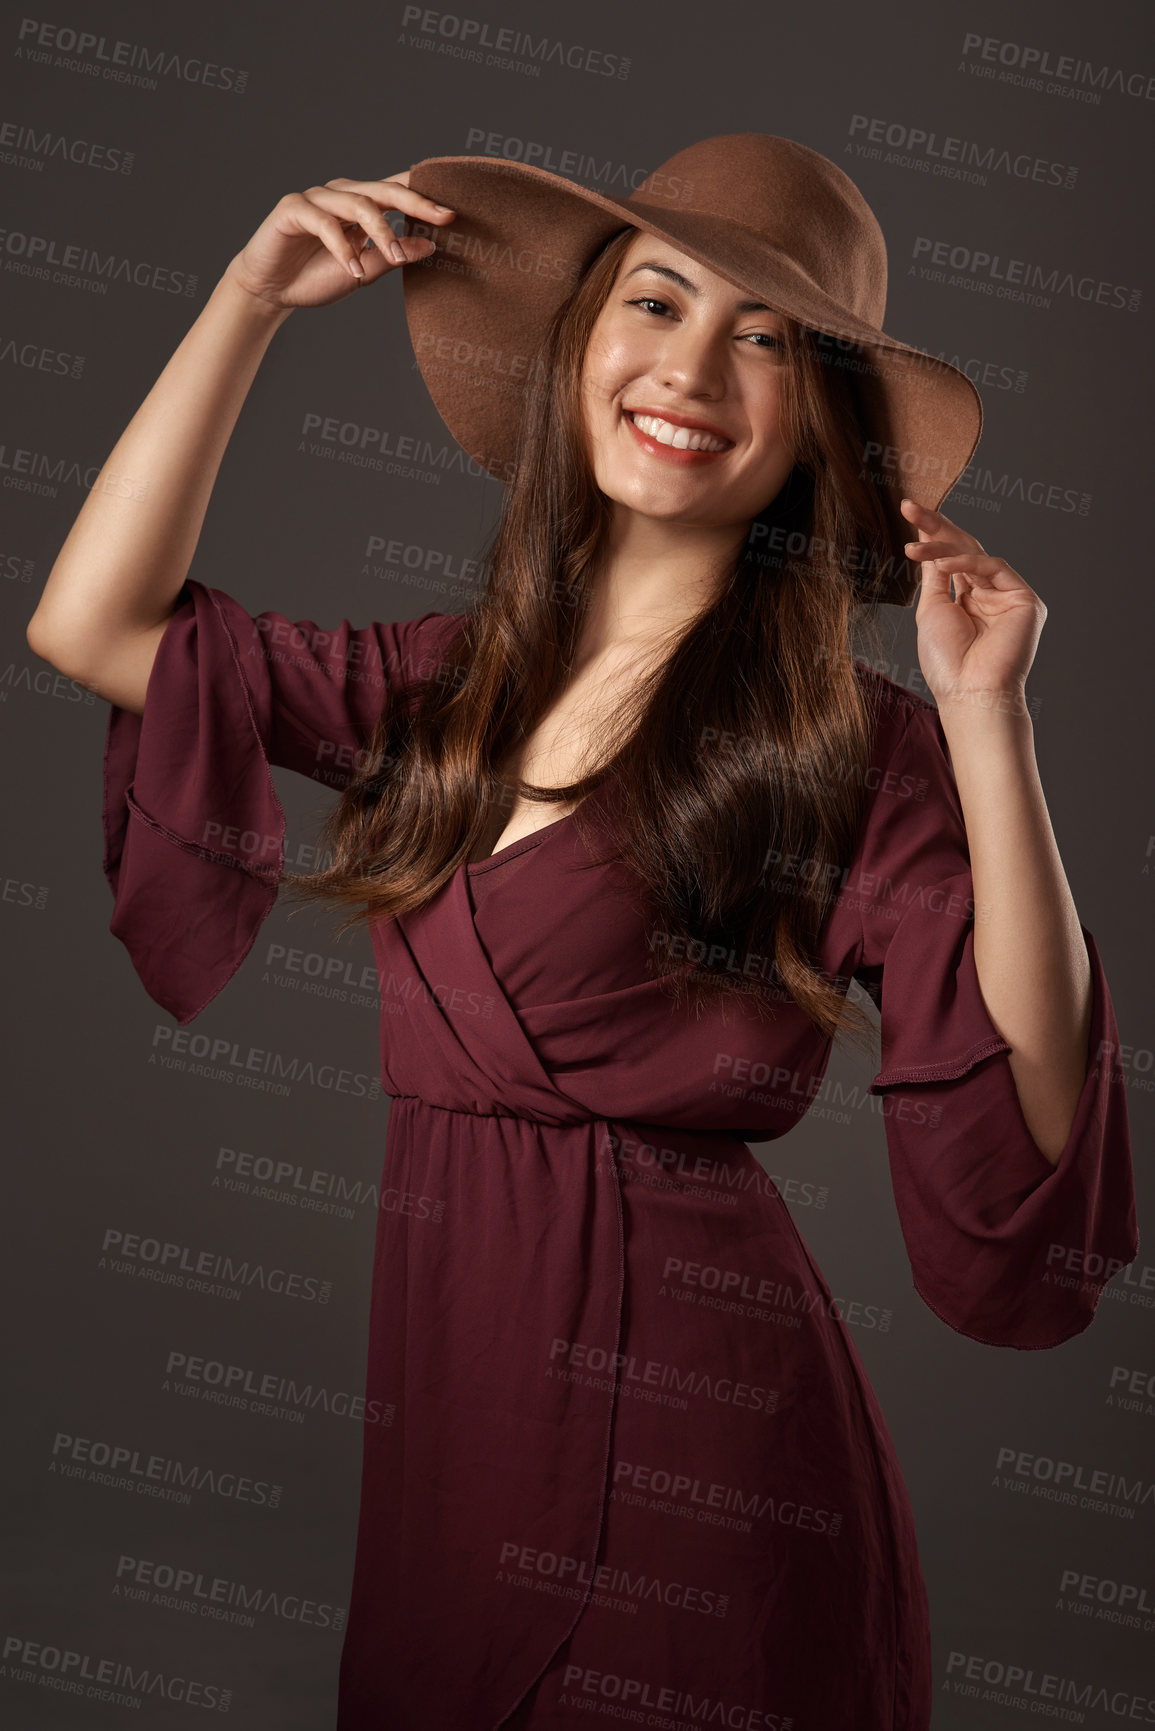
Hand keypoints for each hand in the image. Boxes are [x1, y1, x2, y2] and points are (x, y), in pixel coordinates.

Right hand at [224, 171, 455, 311]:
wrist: (272, 290)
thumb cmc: (317, 277)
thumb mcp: (364, 272)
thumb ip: (393, 256)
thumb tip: (431, 245)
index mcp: (361, 205)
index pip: (397, 192)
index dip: (425, 198)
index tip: (455, 214)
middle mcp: (341, 195)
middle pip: (384, 190)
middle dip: (416, 204)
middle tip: (442, 218)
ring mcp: (317, 199)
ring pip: (358, 203)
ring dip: (380, 231)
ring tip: (395, 257)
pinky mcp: (292, 208)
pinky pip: (323, 222)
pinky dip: (341, 246)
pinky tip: (352, 270)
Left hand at [902, 498, 1045, 720]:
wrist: (969, 692)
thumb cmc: (947, 662)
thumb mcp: (932, 609)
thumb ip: (935, 574)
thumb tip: (928, 541)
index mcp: (969, 600)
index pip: (951, 558)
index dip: (930, 535)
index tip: (909, 512)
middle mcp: (990, 595)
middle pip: (964, 549)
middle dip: (935, 526)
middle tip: (909, 506)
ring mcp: (1008, 596)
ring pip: (976, 553)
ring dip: (941, 544)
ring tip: (912, 545)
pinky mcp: (1025, 600)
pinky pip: (994, 567)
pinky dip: (966, 561)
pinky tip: (941, 562)